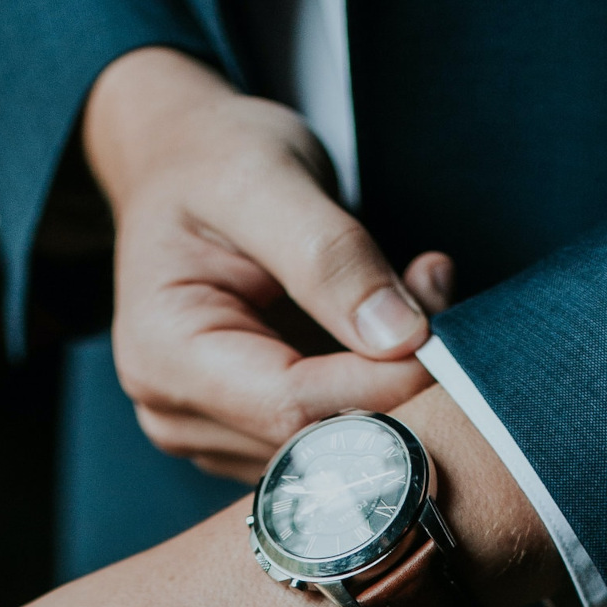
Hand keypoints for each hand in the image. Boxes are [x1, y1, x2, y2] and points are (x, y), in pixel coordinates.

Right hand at [86, 47, 450, 481]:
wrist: (183, 160)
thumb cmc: (213, 160)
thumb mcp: (266, 181)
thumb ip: (330, 258)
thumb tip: (400, 338)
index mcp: (163, 355)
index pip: (292, 407)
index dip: (381, 384)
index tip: (443, 334)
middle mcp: (178, 411)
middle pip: (317, 441)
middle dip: (394, 383)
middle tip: (434, 292)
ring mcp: (215, 431)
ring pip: (338, 446)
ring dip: (395, 383)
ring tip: (410, 290)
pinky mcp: (254, 428)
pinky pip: (338, 433)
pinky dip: (382, 387)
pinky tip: (389, 322)